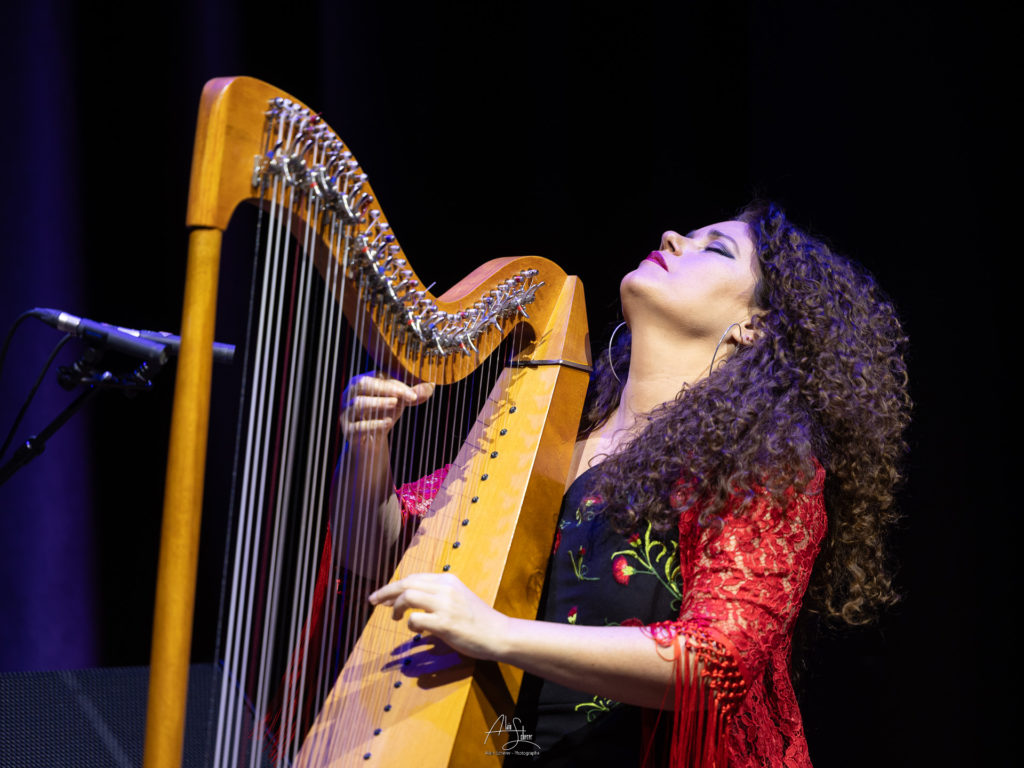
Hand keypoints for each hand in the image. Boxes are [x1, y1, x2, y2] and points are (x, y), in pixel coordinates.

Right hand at [340, 373, 433, 439]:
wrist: (370, 441)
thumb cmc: (384, 414)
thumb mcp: (400, 402)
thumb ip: (415, 393)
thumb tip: (431, 385)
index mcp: (363, 382)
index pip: (377, 376)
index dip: (395, 383)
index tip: (413, 393)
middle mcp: (351, 394)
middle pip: (362, 384)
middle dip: (384, 388)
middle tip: (403, 396)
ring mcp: (347, 412)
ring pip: (358, 404)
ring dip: (378, 403)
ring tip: (395, 405)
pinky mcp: (347, 430)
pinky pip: (357, 426)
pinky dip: (373, 424)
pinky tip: (388, 423)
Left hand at [368, 573, 509, 660]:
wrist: (498, 633)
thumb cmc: (476, 619)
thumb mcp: (457, 597)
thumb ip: (436, 595)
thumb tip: (408, 599)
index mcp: (447, 580)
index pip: (413, 577)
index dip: (393, 586)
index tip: (381, 596)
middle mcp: (445, 588)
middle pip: (405, 583)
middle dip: (385, 592)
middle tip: (373, 602)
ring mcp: (445, 605)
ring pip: (407, 596)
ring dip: (395, 607)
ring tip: (395, 618)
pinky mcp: (445, 623)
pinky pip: (415, 620)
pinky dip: (410, 625)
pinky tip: (418, 631)